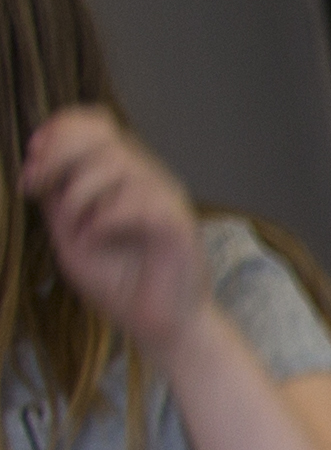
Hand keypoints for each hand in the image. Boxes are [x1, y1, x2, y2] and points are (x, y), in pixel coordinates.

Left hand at [17, 109, 207, 350]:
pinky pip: (136, 202)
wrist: (157, 325)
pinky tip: (97, 239)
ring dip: (79, 196)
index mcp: (121, 176)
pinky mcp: (178, 223)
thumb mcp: (68, 236)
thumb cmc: (118, 283)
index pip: (96, 124)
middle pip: (103, 136)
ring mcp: (166, 197)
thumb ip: (57, 200)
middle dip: (57, 155)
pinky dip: (104, 220)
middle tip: (35, 186)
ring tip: (75, 229)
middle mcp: (147, 178)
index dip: (61, 128)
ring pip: (118, 166)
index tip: (32, 157)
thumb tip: (40, 161)